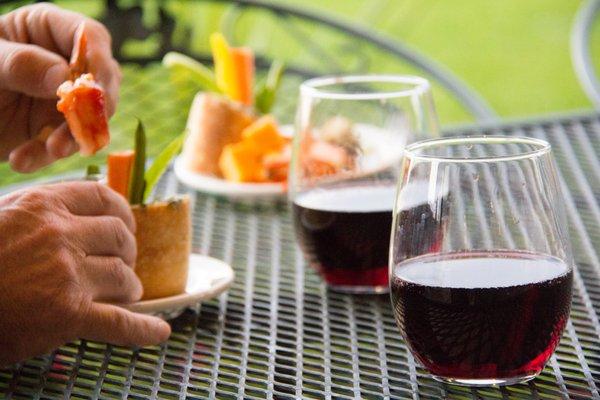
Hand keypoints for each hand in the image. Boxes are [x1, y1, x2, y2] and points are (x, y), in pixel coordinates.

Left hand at [0, 4, 120, 171]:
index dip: (99, 60)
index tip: (93, 86)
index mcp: (47, 30)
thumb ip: (21, 63)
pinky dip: (46, 156)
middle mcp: (64, 63)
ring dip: (74, 138)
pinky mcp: (53, 129)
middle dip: (94, 108)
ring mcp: (62, 98)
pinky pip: (65, 145)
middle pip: (102, 81)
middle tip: (84, 125)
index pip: (90, 36)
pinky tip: (22, 160)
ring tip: (51, 150)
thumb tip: (64, 77)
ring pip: (91, 119)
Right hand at [0, 181, 169, 364]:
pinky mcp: (68, 315)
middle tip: (123, 265)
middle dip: (128, 253)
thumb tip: (81, 211)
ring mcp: (67, 275)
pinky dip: (143, 330)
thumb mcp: (1, 217)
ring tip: (126, 295)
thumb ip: (42, 212)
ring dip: (130, 288)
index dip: (123, 213)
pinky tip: (159, 332)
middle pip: (121, 237)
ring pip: (124, 277)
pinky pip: (120, 323)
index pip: (104, 198)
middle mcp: (60, 235)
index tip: (127, 225)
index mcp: (44, 206)